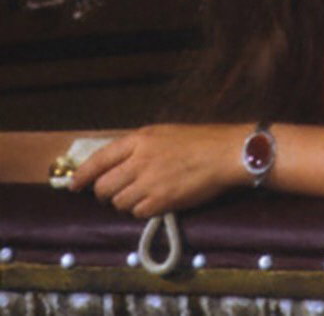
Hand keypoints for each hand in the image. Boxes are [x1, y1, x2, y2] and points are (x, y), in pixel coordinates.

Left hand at [70, 123, 246, 217]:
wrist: (225, 153)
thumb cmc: (199, 141)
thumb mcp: (163, 133)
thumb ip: (138, 147)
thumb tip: (116, 163)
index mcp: (139, 139)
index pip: (98, 159)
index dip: (82, 175)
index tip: (74, 185)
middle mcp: (139, 160)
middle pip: (104, 186)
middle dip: (104, 194)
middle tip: (113, 195)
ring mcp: (149, 182)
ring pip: (119, 202)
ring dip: (126, 203)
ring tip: (142, 196)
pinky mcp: (161, 201)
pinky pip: (138, 213)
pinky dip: (142, 210)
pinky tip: (155, 202)